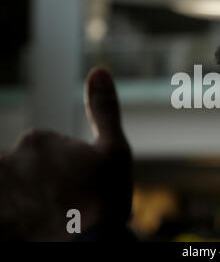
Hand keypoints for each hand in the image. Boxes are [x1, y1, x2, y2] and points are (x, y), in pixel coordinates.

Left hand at [0, 68, 132, 240]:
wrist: (92, 245)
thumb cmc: (106, 197)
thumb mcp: (115, 149)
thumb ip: (104, 108)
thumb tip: (99, 70)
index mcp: (38, 140)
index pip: (44, 149)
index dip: (65, 168)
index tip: (79, 184)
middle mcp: (10, 160)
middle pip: (24, 170)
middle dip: (42, 184)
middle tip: (66, 205)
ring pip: (12, 188)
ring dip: (27, 199)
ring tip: (52, 216)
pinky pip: (3, 205)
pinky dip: (15, 211)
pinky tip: (35, 220)